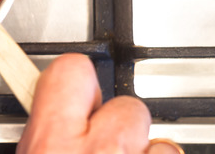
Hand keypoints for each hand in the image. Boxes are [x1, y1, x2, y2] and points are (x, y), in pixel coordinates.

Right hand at [17, 54, 181, 153]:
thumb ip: (43, 137)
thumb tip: (48, 120)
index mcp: (50, 142)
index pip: (71, 69)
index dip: (73, 77)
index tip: (72, 82)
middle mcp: (98, 149)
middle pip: (123, 102)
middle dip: (115, 123)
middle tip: (97, 146)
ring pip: (151, 132)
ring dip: (140, 148)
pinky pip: (171, 152)